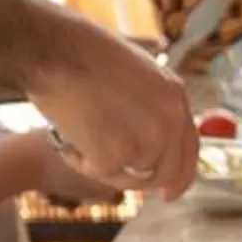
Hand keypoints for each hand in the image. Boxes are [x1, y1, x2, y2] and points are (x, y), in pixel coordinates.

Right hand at [20, 13, 198, 198]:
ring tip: (79, 133)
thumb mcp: (136, 68)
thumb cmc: (81, 51)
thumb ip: (153, 102)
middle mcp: (169, 120)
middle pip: (167, 173)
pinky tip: (67, 135)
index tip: (170, 191)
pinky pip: (100, 174)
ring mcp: (146, 141)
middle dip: (144, 182)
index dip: (181, 174)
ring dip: (105, 165)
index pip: (189, 148)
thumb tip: (158, 134)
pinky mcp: (116, 156)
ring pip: (131, 177)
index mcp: (175, 96)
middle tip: (123, 182)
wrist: (52, 50)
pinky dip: (80, 161)